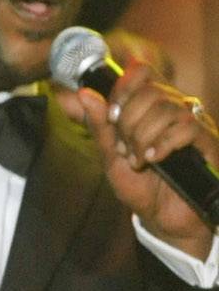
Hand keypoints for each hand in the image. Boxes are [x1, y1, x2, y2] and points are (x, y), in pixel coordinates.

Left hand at [70, 43, 218, 257]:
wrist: (164, 219)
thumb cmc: (141, 187)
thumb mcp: (111, 156)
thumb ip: (100, 126)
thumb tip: (84, 93)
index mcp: (153, 107)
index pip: (141, 71)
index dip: (122, 88)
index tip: (111, 117)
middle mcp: (178, 109)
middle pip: (150, 91)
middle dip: (128, 121)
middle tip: (125, 148)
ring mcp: (196, 124)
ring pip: (168, 108)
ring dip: (143, 135)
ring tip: (139, 159)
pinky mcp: (209, 142)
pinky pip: (187, 128)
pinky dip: (163, 143)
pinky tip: (154, 159)